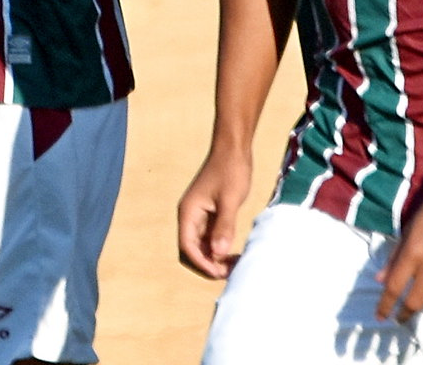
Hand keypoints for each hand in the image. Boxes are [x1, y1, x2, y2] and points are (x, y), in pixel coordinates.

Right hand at [177, 147, 252, 278]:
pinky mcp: (210, 213)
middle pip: (192, 249)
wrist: (233, 149)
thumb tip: (218, 254)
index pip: (187, 247)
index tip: (220, 272)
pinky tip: (234, 252)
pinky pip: (210, 237)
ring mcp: (200, 215)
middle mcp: (190, 216)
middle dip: (208, 263)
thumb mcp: (229, 200)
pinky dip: (220, 247)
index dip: (202, 263)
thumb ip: (224, 226)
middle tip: (230, 271)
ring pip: (202, 245)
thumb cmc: (230, 170)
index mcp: (188, 212)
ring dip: (215, 257)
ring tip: (234, 264)